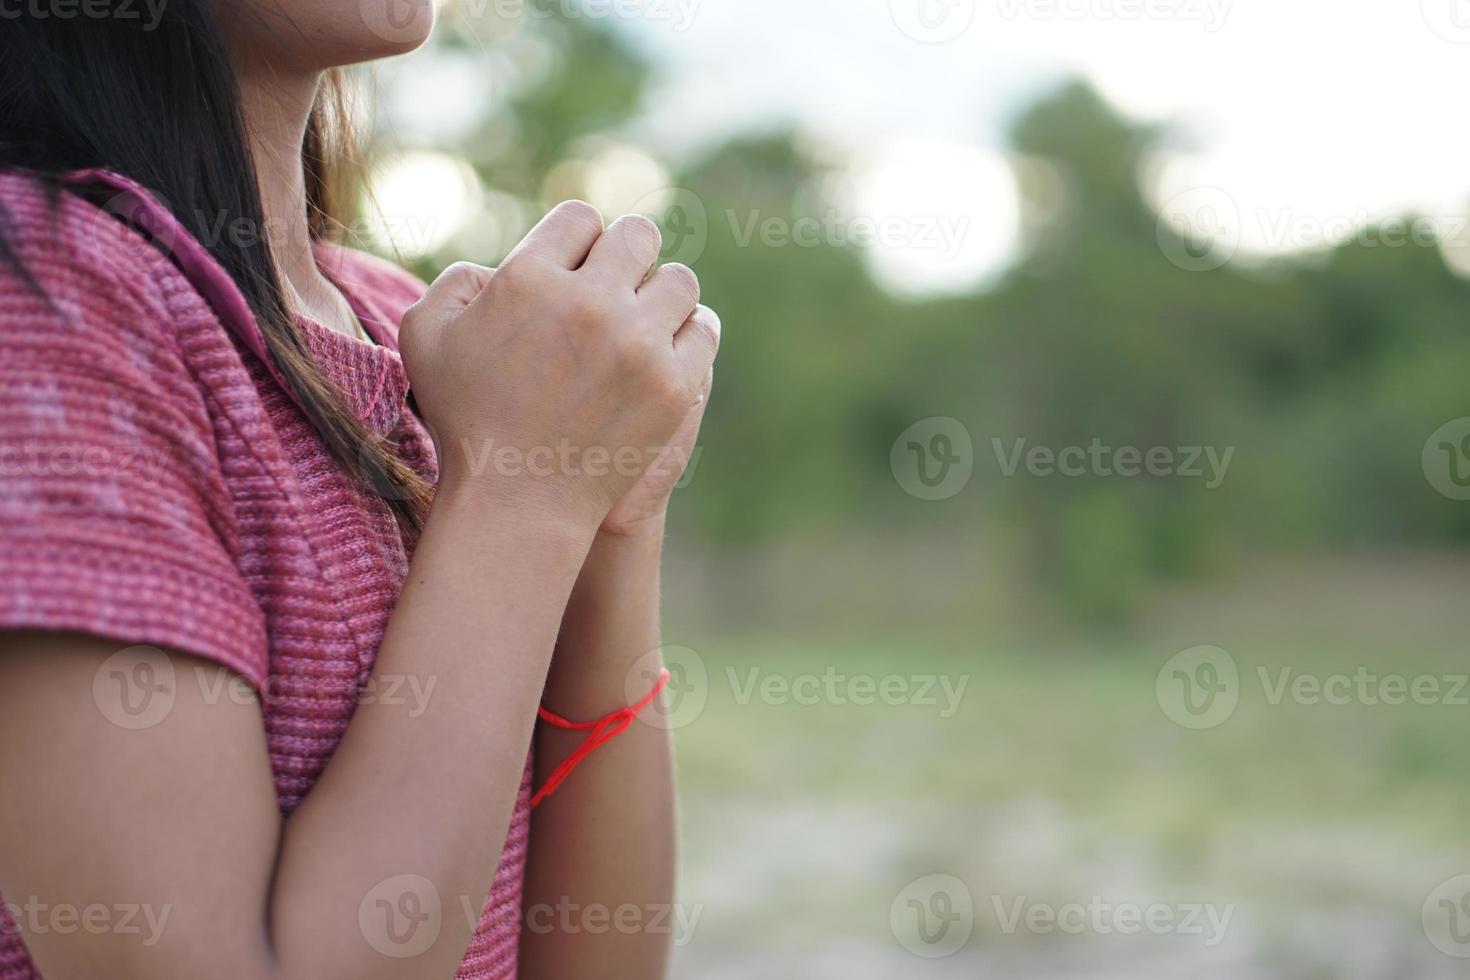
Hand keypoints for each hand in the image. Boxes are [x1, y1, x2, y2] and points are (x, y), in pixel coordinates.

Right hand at [398, 202, 720, 531]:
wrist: (517, 503)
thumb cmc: (465, 421)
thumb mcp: (425, 338)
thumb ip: (456, 282)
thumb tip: (499, 264)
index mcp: (528, 279)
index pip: (581, 219)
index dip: (580, 240)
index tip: (580, 266)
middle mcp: (588, 302)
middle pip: (638, 237)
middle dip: (627, 255)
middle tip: (619, 284)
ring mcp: (637, 344)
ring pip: (679, 281)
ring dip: (662, 293)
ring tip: (646, 316)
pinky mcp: (673, 384)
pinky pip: (702, 328)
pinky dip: (690, 331)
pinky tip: (670, 343)